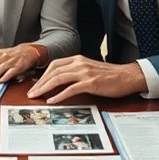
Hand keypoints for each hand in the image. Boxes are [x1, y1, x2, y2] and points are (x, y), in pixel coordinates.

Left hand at [25, 55, 146, 103]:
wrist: (128, 76)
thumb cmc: (110, 76)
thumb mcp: (89, 70)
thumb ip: (75, 73)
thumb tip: (60, 83)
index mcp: (78, 59)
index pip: (54, 65)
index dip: (42, 75)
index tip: (35, 85)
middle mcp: (79, 63)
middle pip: (53, 71)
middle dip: (39, 83)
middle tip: (31, 93)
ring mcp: (85, 72)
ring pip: (59, 78)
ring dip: (45, 88)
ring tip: (37, 97)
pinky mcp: (91, 83)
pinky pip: (71, 89)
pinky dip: (59, 95)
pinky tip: (52, 100)